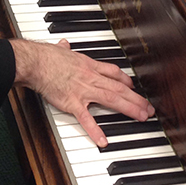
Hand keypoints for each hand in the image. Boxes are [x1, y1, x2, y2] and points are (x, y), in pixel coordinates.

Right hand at [11, 38, 154, 145]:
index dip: (126, 80)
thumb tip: (64, 44)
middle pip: (120, 88)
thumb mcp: (61, 49)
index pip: (114, 73)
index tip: (133, 86)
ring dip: (129, 108)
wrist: (37, 62)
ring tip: (142, 117)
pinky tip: (104, 141)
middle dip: (136, 98)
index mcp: (89, 65)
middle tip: (149, 108)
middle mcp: (91, 78)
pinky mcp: (73, 102)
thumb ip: (65, 49)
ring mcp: (84, 91)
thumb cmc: (46, 56)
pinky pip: (87, 118)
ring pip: (112, 99)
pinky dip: (96, 130)